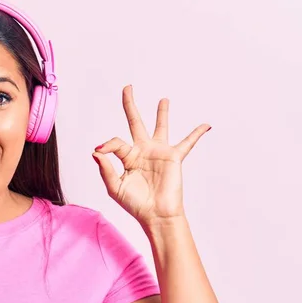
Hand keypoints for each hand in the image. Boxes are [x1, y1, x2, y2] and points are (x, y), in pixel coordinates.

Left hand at [92, 85, 210, 226]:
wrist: (156, 215)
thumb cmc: (135, 204)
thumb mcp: (114, 187)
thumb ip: (105, 169)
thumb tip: (96, 151)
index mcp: (127, 157)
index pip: (115, 142)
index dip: (107, 144)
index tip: (100, 150)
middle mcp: (142, 151)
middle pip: (135, 122)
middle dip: (130, 105)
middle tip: (128, 87)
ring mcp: (159, 153)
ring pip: (160, 127)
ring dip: (162, 113)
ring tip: (163, 99)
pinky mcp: (174, 158)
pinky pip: (187, 143)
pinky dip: (196, 134)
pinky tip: (206, 125)